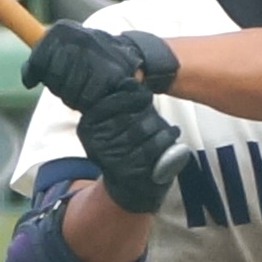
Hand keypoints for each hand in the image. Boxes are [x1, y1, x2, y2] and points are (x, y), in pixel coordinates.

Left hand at [22, 22, 177, 112]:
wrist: (131, 54)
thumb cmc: (90, 56)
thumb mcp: (66, 49)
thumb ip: (43, 60)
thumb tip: (28, 80)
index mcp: (63, 30)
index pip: (39, 59)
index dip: (35, 73)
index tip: (36, 80)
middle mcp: (78, 38)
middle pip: (53, 77)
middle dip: (60, 86)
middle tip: (72, 82)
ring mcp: (94, 55)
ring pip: (68, 89)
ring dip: (74, 96)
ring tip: (86, 86)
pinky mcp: (108, 74)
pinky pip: (86, 98)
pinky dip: (89, 102)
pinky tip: (97, 93)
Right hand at [77, 86, 185, 214]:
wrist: (127, 188)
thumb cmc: (125, 146)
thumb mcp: (114, 123)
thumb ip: (120, 100)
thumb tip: (136, 73)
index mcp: (89, 125)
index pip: (113, 99)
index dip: (134, 94)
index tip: (144, 96)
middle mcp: (96, 141)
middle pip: (132, 112)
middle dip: (148, 111)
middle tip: (154, 115)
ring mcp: (112, 157)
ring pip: (145, 127)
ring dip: (161, 126)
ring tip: (166, 128)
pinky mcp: (130, 170)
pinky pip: (155, 147)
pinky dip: (168, 139)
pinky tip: (171, 135)